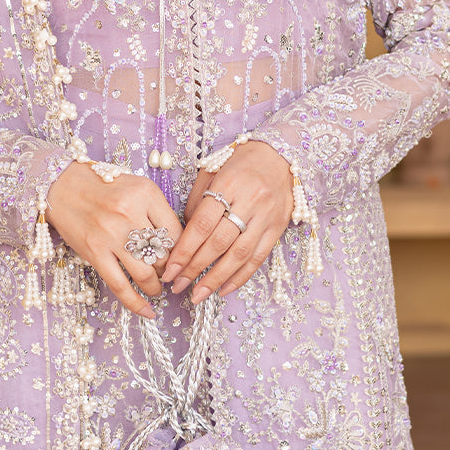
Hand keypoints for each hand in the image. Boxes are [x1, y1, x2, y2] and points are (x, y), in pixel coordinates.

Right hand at [44, 162, 182, 318]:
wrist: (63, 185)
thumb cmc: (104, 187)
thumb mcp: (137, 187)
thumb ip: (158, 212)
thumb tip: (177, 247)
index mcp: (145, 194)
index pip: (176, 233)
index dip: (182, 253)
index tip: (181, 260)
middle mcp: (129, 213)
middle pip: (162, 255)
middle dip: (168, 270)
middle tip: (168, 274)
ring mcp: (110, 234)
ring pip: (145, 273)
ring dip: (156, 287)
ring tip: (156, 288)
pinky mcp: (94, 252)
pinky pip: (119, 285)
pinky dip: (135, 302)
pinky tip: (147, 311)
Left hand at [161, 140, 293, 302]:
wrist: (280, 155)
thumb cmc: (239, 162)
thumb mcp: (212, 171)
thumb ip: (197, 202)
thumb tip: (184, 236)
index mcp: (228, 184)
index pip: (202, 224)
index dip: (184, 251)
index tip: (170, 270)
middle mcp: (249, 201)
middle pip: (219, 243)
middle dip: (195, 268)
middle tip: (178, 286)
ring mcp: (266, 216)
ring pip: (239, 255)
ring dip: (217, 279)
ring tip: (198, 295)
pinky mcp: (278, 228)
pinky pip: (259, 258)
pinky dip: (241, 277)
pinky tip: (224, 289)